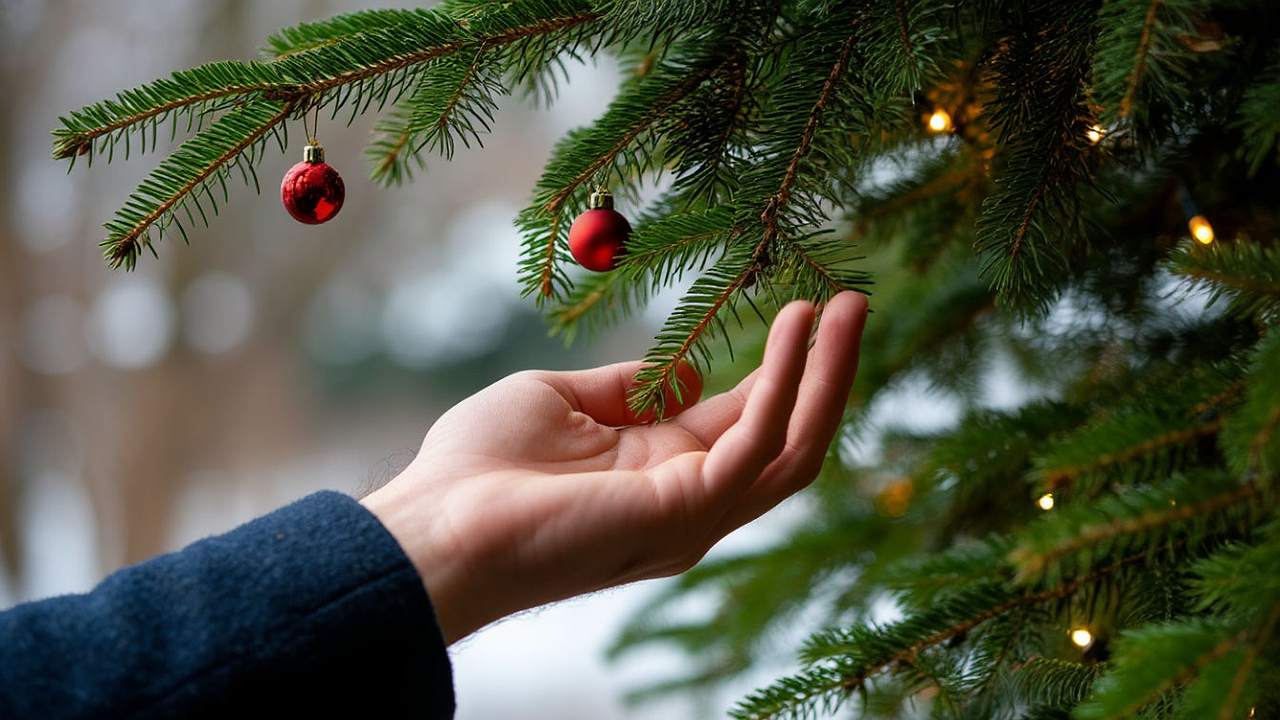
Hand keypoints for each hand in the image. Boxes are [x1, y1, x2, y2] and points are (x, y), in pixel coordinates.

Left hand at [361, 291, 867, 643]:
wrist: (433, 526)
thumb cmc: (479, 469)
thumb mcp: (560, 400)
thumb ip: (627, 388)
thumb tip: (680, 369)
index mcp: (660, 472)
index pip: (746, 422)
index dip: (782, 368)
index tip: (806, 312)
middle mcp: (690, 499)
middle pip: (788, 438)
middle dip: (828, 370)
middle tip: (853, 303)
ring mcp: (694, 513)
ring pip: (795, 446)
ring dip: (827, 373)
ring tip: (846, 306)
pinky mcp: (686, 509)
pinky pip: (758, 442)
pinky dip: (786, 383)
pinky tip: (794, 328)